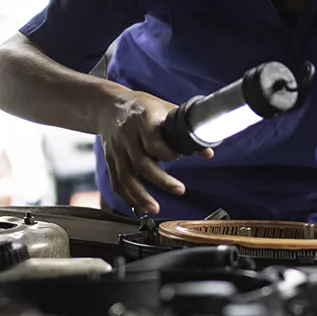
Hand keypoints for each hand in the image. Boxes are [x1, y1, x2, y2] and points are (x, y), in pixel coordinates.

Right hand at [97, 89, 212, 213]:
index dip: (167, 152)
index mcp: (144, 120)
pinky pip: (117, 182)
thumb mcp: (164, 109)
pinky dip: (128, 197)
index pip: (153, 140)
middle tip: (180, 190)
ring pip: (127, 176)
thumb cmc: (143, 107)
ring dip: (141, 196)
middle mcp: (128, 136)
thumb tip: (207, 152)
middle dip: (161, 180)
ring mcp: (117, 150)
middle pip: (142, 163)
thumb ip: (184, 129)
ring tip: (156, 209)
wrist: (109, 106)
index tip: (179, 157)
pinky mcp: (110, 160)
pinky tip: (140, 207)